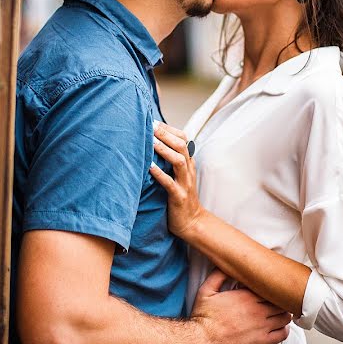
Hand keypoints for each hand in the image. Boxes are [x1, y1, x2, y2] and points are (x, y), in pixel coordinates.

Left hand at [151, 121, 204, 237]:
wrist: (192, 222)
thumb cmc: (180, 197)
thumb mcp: (178, 175)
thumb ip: (170, 160)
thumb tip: (153, 143)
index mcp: (188, 163)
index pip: (183, 139)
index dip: (169, 129)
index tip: (154, 121)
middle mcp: (188, 170)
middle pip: (181, 146)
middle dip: (166, 134)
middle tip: (151, 125)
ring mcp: (185, 184)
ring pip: (178, 161)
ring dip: (164, 150)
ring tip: (151, 141)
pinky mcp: (179, 197)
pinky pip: (170, 184)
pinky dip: (160, 174)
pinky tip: (150, 167)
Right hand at [190, 269, 291, 343]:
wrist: (202, 342)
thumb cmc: (203, 317)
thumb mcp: (206, 290)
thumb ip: (218, 275)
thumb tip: (227, 265)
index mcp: (246, 295)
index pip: (269, 287)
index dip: (270, 288)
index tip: (267, 289)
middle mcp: (257, 309)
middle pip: (280, 301)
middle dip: (279, 300)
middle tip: (275, 301)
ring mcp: (261, 326)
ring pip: (284, 317)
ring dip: (283, 314)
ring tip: (278, 314)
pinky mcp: (262, 341)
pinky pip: (282, 334)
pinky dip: (283, 330)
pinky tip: (277, 328)